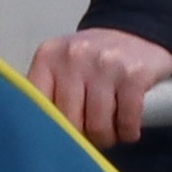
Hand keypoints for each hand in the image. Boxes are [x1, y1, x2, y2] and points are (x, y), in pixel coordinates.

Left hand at [31, 27, 171, 146]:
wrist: (135, 32)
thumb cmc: (92, 62)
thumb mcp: (60, 68)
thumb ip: (45, 96)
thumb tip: (39, 137)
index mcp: (48, 57)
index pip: (36, 108)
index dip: (49, 131)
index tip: (58, 139)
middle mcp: (75, 56)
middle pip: (69, 122)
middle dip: (81, 139)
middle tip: (89, 135)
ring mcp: (106, 64)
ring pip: (98, 126)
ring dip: (106, 137)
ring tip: (109, 131)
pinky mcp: (134, 74)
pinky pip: (126, 121)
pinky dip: (128, 132)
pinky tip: (126, 127)